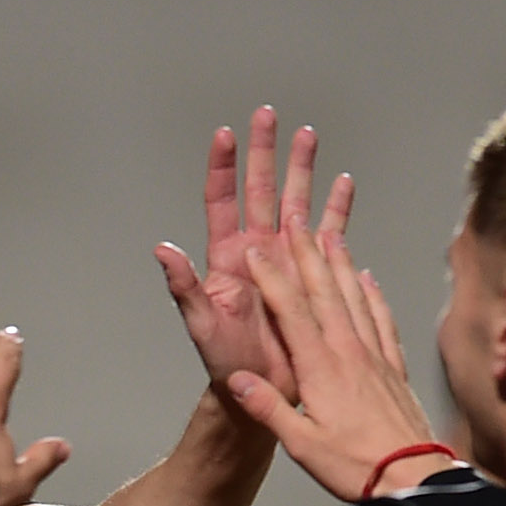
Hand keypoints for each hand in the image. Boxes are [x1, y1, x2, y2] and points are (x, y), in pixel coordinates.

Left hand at [155, 107, 354, 401]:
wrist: (262, 390)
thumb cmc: (226, 363)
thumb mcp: (201, 324)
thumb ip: (184, 286)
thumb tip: (163, 250)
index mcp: (227, 257)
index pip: (223, 200)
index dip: (223, 167)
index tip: (224, 133)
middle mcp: (257, 251)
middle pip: (261, 190)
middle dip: (265, 152)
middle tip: (267, 115)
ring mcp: (286, 260)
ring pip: (295, 202)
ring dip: (301, 169)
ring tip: (308, 134)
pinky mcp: (312, 275)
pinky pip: (326, 234)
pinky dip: (336, 208)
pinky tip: (342, 183)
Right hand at [228, 229, 459, 501]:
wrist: (413, 476)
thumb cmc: (355, 465)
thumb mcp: (301, 443)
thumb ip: (268, 408)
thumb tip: (237, 380)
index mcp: (321, 369)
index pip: (292, 312)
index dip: (273, 279)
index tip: (257, 252)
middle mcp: (350, 352)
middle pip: (325, 293)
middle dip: (307, 255)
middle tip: (295, 222)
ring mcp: (375, 356)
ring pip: (354, 298)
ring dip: (340, 264)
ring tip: (329, 234)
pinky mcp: (393, 367)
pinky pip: (381, 320)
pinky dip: (373, 295)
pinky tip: (368, 280)